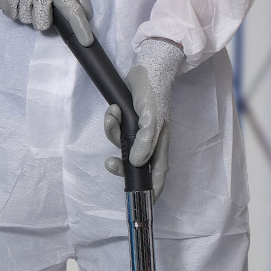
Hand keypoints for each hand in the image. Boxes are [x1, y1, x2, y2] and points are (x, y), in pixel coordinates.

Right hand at [0, 0, 93, 44]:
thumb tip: (87, 13)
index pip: (72, 9)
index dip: (81, 27)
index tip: (87, 42)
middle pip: (43, 24)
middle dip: (41, 19)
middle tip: (37, 3)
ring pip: (26, 21)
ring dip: (26, 12)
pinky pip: (12, 16)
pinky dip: (12, 8)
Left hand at [104, 38, 183, 198]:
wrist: (146, 67)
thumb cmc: (154, 92)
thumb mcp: (152, 117)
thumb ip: (146, 141)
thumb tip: (135, 163)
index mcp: (161, 144)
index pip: (157, 175)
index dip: (150, 191)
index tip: (140, 204)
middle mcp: (149, 141)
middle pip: (135, 165)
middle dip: (121, 166)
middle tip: (110, 163)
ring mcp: (137, 131)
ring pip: (121, 145)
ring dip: (112, 134)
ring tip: (112, 116)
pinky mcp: (127, 121)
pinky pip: (115, 130)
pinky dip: (111, 122)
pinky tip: (113, 110)